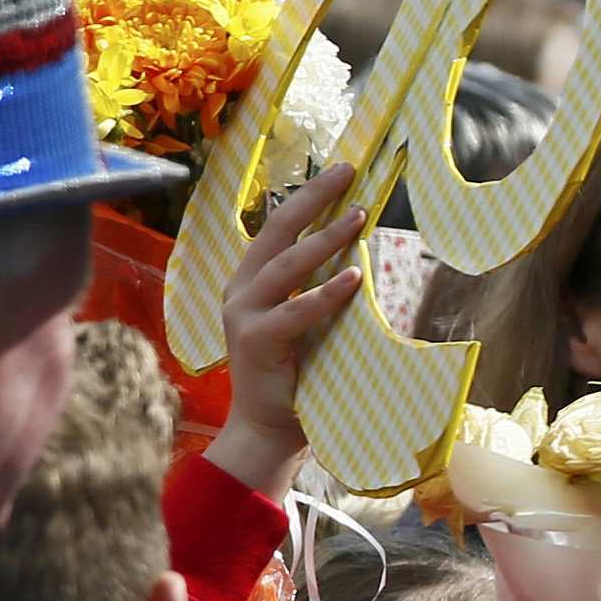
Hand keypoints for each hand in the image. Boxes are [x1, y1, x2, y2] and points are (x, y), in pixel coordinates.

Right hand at [205, 162, 363, 503]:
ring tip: (359, 217)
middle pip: (275, 231)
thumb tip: (359, 258)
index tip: (338, 171)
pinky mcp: (256, 341)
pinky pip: (294, 311)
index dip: (305, 197)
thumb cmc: (296, 376)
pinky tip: (353, 277)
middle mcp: (241, 289)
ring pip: (286, 266)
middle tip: (346, 172)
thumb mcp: (307, 323)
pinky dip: (324, 294)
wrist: (267, 429)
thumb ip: (318, 290)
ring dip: (325, 239)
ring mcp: (244, 313)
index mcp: (251, 280)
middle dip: (312, 198)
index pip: (277, 227)